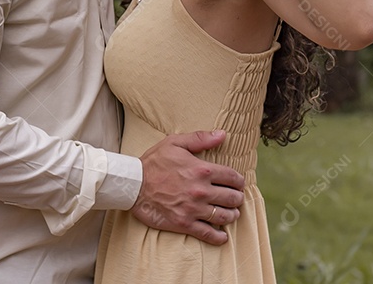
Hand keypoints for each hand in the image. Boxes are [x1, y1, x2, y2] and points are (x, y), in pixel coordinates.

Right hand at [133, 130, 245, 245]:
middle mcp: (201, 191)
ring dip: (232, 215)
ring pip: (224, 216)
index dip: (239, 181)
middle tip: (236, 198)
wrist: (133, 185)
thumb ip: (200, 138)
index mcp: (202, 170)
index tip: (239, 183)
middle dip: (238, 198)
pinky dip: (219, 237)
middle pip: (232, 198)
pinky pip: (208, 234)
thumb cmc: (153, 162)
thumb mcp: (175, 143)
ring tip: (232, 213)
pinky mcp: (184, 224)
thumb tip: (222, 135)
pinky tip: (222, 236)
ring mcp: (194, 209)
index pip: (232, 177)